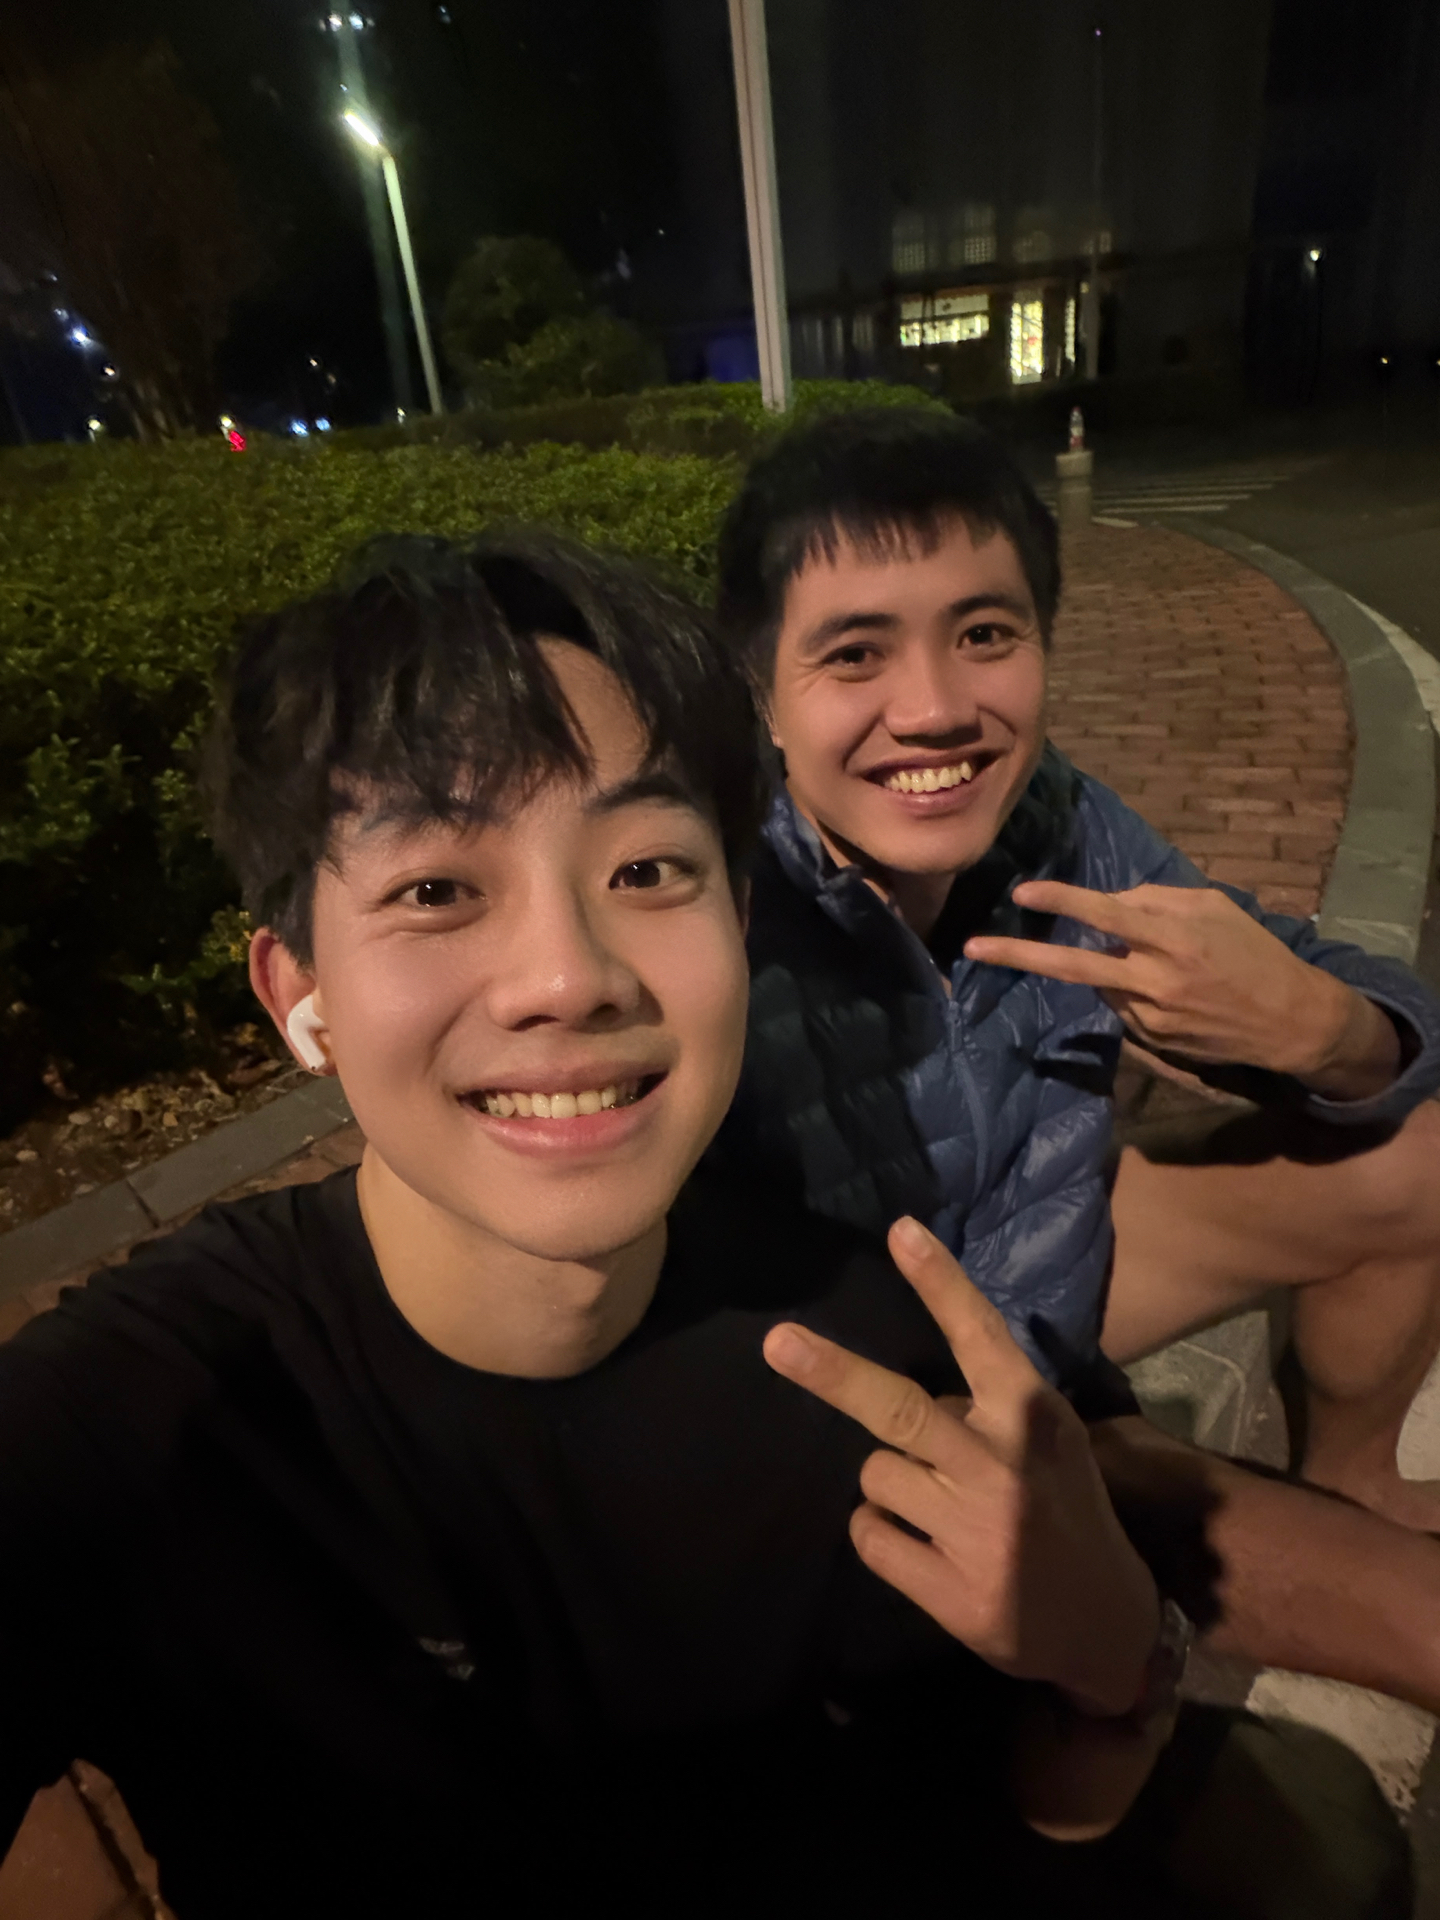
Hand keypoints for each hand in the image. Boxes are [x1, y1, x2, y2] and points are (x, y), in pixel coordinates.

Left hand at [762, 1217, 1158, 1715]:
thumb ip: (994, 1406)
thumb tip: (919, 1381)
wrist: (1107, 1626)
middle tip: (778, 1342)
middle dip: (832, 1373)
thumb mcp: (1053, 1444)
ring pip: (875, 1476)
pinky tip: (927, 1550)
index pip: (981, 1336)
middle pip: (898, 1408)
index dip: (940, 1282)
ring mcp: (975, 1532)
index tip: (900, 1231)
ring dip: (892, 1484)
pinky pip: (870, 1537)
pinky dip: (882, 1537)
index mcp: (1032, 1417)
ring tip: (938, 1508)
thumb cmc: (1067, 1512)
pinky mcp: (951, 1592)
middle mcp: (1002, 1465)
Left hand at [964, 880, 1399, 1097]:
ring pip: (1102, 984)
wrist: (1290, 1021)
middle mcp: (1154, 980)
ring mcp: (1149, 1017)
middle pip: (1074, 967)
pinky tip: (1172, 994)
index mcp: (1174, 938)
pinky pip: (1123, 1008)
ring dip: (1111, 968)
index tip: (1023, 891)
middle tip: (972, 947)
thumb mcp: (1215, 908)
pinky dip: (1131, 992)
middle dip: (1019, 955)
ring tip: (1166, 966)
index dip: (1062, 900)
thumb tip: (1111, 903)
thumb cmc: (1254, 952)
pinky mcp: (1151, 1042)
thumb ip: (1159, 901)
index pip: (1106, 914)